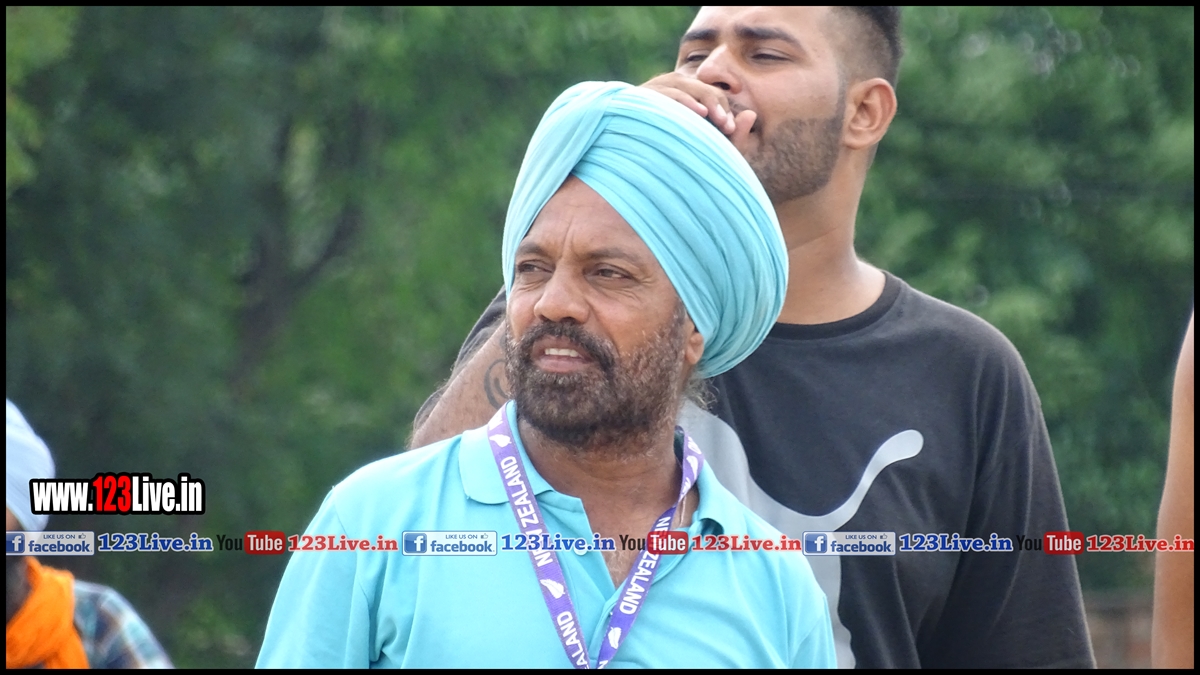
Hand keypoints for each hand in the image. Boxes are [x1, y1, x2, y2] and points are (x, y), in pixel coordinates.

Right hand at [641, 72, 757, 153]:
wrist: (639, 173)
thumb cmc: (678, 162)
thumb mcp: (712, 150)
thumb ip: (734, 136)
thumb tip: (751, 114)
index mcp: (686, 99)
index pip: (709, 95)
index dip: (722, 108)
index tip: (730, 128)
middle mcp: (670, 90)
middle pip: (699, 87)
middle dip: (715, 103)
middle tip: (727, 125)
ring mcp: (654, 91)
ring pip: (682, 84)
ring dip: (701, 99)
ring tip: (715, 118)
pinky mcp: (641, 97)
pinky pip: (667, 93)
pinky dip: (683, 101)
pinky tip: (697, 114)